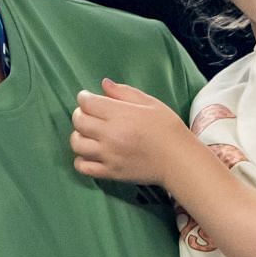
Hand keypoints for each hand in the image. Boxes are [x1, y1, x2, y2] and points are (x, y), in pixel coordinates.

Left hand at [70, 78, 193, 185]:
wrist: (178, 160)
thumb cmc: (168, 129)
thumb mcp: (150, 103)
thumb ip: (124, 92)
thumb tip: (104, 84)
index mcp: (121, 115)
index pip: (87, 103)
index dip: (84, 97)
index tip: (87, 97)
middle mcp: (111, 135)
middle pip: (79, 121)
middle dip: (80, 113)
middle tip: (88, 113)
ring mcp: (109, 156)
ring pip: (77, 144)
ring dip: (78, 135)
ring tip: (88, 133)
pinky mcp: (110, 172)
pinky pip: (83, 167)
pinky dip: (81, 159)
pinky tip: (90, 153)